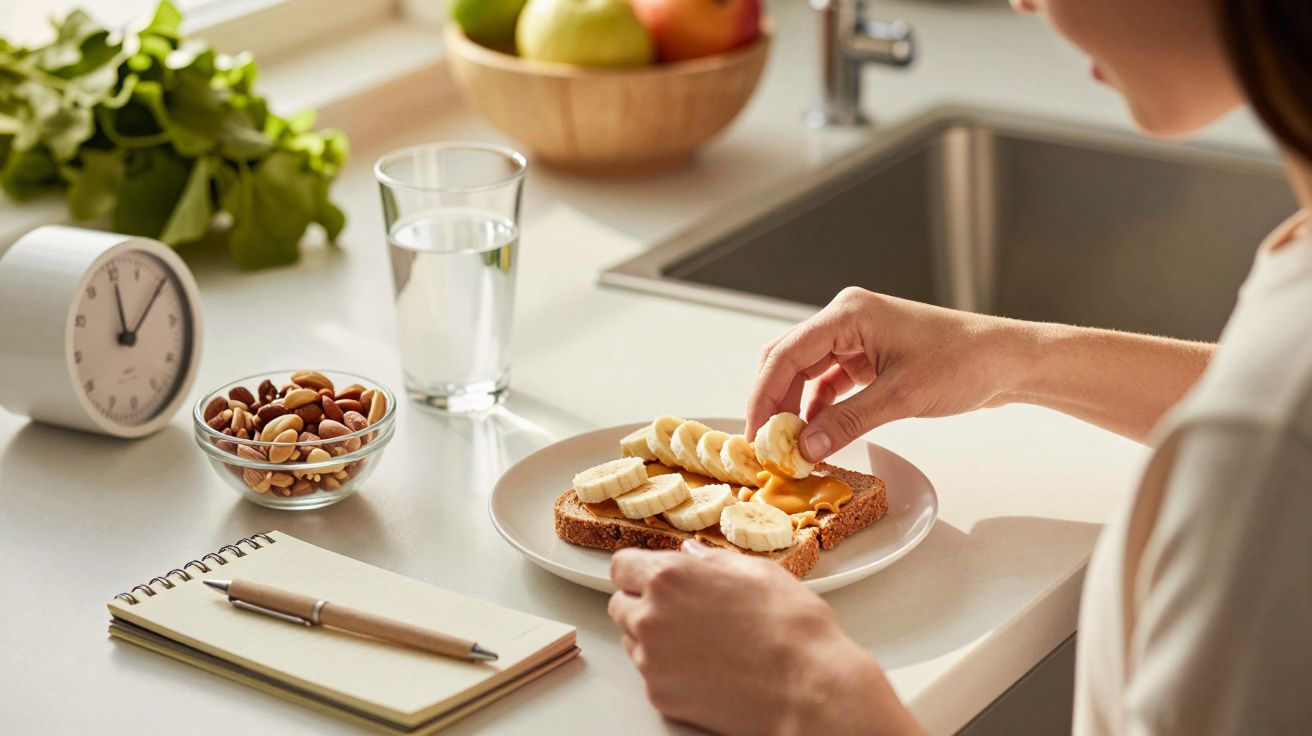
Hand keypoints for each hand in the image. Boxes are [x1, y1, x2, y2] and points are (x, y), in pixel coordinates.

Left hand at [609, 541, 920, 734]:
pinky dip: (668, 670)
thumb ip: (711, 560)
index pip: (622, 566)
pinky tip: (706, 666)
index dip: (638, 569)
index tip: (651, 575)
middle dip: (643, 603)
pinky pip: (650, 675)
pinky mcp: (661, 695)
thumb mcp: (757, 571)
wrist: (808, 687)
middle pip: (620, 605)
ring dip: (653, 637)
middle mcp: (651, 617)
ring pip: (632, 641)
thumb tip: (692, 555)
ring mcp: (652, 660)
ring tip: (700, 640)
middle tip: (681, 609)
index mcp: (670, 577)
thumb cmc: (792, 628)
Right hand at [746, 287, 1028, 461]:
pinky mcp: (869, 357)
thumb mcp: (901, 397)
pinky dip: (819, 408)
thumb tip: (804, 448)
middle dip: (773, 402)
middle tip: (764, 444)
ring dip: (795, 407)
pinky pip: (829, 382)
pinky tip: (816, 435)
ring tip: (788, 445)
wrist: (1008, 360)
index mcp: (848, 314)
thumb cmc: (964, 362)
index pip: (786, 354)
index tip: (754, 433)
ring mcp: (857, 338)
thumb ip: (848, 422)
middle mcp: (846, 320)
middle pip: (788, 360)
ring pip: (806, 373)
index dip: (763, 395)